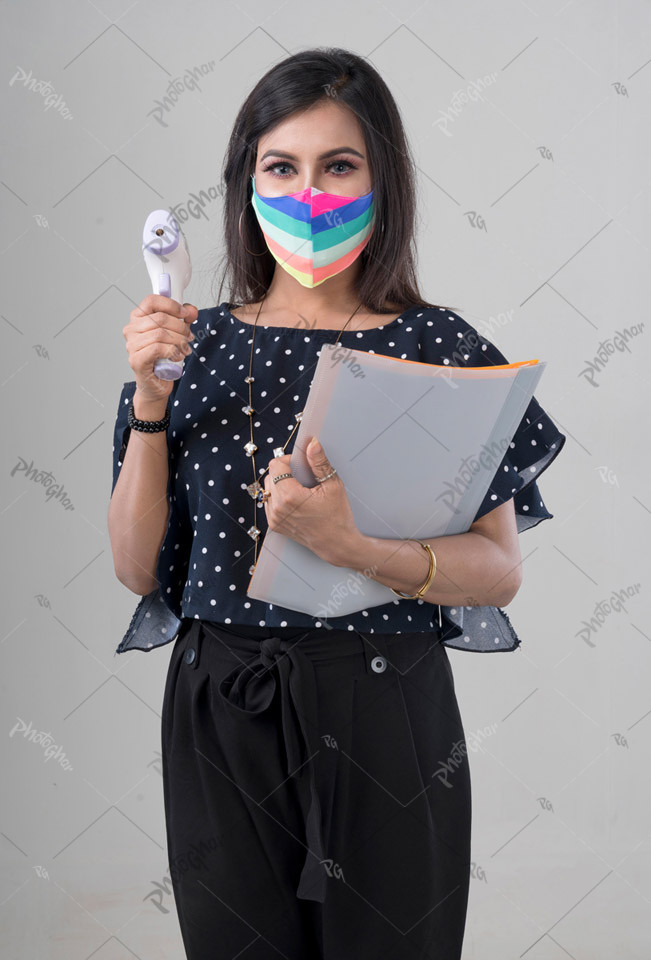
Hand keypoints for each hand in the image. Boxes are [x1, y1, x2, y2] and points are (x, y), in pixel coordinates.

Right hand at [123, 295, 197, 403]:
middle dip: (180, 327)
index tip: (185, 314)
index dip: (171, 305)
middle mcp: (131, 329)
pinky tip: (177, 357)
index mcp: (138, 318)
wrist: (157, 384)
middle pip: (160, 318)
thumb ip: (184, 320)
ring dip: (179, 341)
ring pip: (160, 333)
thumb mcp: (177, 334)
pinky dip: (172, 351)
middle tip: (189, 337)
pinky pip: (157, 348)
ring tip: (185, 349)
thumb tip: (191, 311)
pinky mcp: (136, 360)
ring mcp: (131, 345)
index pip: (151, 301)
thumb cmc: (164, 358)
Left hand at [262, 437, 358, 565]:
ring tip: (300, 490)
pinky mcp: (274, 525)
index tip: (301, 465)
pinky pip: (269, 502)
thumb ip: (319, 463)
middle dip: (284, 472)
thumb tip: (312, 443)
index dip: (288, 460)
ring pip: (268, 489)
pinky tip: (296, 501)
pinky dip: (279, 497)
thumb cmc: (337, 516)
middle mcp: (278, 508)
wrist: (336, 544)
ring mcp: (274, 518)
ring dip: (280, 485)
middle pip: (270, 475)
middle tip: (303, 478)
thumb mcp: (333, 485)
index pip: (275, 465)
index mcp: (290, 496)